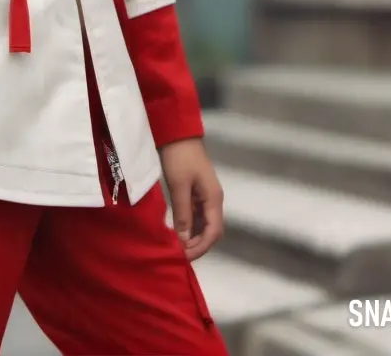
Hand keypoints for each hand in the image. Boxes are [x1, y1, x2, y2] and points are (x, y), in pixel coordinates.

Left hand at [160, 138, 223, 261]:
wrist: (176, 133)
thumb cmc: (179, 158)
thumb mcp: (179, 186)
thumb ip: (183, 214)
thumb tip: (185, 240)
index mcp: (214, 199)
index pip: (214, 232)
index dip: (201, 247)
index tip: (184, 256)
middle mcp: (213, 200)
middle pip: (211, 230)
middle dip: (197, 245)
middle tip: (179, 255)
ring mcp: (204, 195)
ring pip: (203, 224)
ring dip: (193, 237)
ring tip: (177, 247)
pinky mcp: (195, 191)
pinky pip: (195, 215)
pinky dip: (188, 226)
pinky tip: (177, 232)